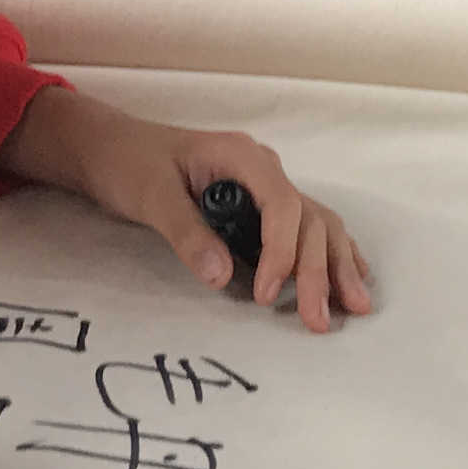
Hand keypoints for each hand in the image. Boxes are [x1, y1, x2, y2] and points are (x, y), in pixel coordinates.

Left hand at [0, 88, 378, 332]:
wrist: (112, 148)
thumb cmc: (129, 164)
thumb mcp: (150, 195)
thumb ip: (186, 233)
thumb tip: (222, 275)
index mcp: (242, 157)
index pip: (282, 205)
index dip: (283, 252)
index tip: (265, 295)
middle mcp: (263, 168)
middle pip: (308, 219)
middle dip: (318, 271)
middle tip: (319, 321)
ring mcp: (265, 185)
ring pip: (317, 223)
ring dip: (336, 265)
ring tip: (355, 306)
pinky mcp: (258, 204)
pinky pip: (306, 226)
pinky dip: (330, 251)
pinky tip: (350, 274)